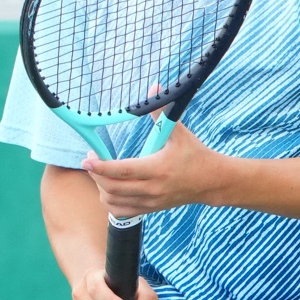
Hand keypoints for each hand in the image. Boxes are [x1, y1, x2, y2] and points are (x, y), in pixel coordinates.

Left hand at [81, 123, 236, 218]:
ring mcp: (151, 202)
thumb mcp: (179, 132)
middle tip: (92, 161)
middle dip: (96, 175)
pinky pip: (122, 212)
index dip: (101, 166)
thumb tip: (153, 87)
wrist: (212, 182)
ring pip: (114, 202)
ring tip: (100, 173)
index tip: (88, 159)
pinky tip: (110, 189)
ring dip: (101, 188)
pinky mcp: (151, 209)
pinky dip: (110, 202)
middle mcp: (153, 189)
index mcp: (158, 169)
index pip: (122, 171)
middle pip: (112, 188)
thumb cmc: (195, 155)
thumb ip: (161, 112)